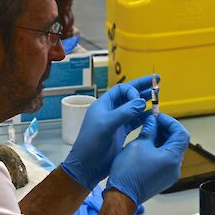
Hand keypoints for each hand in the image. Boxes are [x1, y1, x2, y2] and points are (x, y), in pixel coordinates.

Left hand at [61, 75, 158, 189]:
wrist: (87, 165)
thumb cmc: (91, 143)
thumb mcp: (106, 125)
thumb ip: (124, 113)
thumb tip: (141, 101)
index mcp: (103, 105)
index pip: (121, 89)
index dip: (132, 90)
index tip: (140, 98)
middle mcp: (110, 111)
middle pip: (128, 95)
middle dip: (142, 88)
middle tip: (158, 80)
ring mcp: (116, 121)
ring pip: (133, 107)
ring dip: (145, 102)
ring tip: (158, 96)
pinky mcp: (121, 132)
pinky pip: (135, 121)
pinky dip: (144, 117)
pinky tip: (153, 115)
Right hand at [104, 114, 189, 205]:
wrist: (122, 192)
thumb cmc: (129, 170)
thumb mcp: (139, 144)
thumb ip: (149, 130)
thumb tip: (152, 120)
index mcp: (172, 157)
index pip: (180, 133)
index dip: (170, 121)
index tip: (157, 116)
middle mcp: (175, 166)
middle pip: (177, 141)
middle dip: (165, 129)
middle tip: (152, 121)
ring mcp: (169, 173)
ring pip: (170, 149)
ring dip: (161, 138)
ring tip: (147, 130)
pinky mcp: (162, 176)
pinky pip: (165, 158)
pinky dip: (158, 148)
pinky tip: (146, 143)